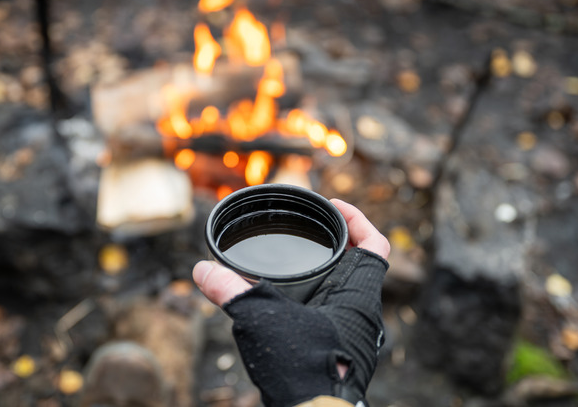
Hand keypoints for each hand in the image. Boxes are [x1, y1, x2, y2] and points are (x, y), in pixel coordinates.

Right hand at [193, 199, 389, 405]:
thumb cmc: (301, 371)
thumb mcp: (262, 320)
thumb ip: (231, 292)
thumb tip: (202, 271)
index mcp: (357, 298)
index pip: (375, 245)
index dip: (358, 219)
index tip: (334, 206)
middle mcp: (361, 315)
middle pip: (358, 265)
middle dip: (336, 244)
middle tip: (308, 230)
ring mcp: (351, 336)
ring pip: (345, 292)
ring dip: (326, 274)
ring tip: (296, 261)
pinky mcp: (336, 352)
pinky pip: (332, 314)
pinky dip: (314, 300)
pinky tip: (288, 303)